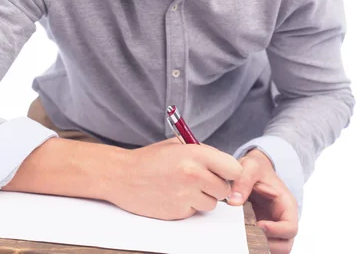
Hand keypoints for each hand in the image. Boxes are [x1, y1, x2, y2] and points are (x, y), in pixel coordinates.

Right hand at [107, 138, 242, 219]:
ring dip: (203, 197)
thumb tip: (223, 164)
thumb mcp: (177, 145)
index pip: (233, 169)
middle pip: (225, 189)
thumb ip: (202, 152)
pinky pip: (195, 211)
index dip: (229, 171)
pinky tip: (174, 194)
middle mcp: (193, 175)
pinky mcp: (178, 212)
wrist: (123, 175)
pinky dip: (189, 205)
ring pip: (212, 203)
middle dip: (216, 185)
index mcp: (195, 154)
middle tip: (203, 179)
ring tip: (184, 186)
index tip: (223, 171)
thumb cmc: (149, 158)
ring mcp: (186, 195)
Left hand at [227, 149, 297, 253]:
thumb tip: (234, 202)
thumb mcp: (250, 166)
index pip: (290, 228)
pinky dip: (254, 246)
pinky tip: (240, 238)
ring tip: (242, 236)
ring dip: (260, 247)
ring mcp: (274, 228)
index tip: (258, 225)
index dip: (276, 231)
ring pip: (275, 249)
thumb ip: (243, 181)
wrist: (253, 170)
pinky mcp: (263, 232)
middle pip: (285, 245)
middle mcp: (282, 220)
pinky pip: (263, 246)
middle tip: (247, 234)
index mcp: (286, 205)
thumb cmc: (256, 168)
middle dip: (267, 244)